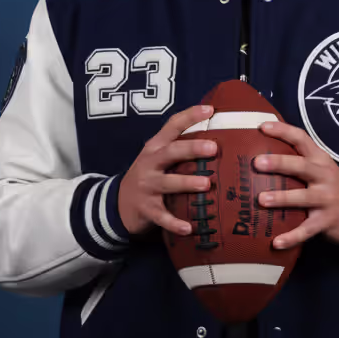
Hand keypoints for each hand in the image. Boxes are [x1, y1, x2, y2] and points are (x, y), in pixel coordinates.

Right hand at [118, 104, 217, 236]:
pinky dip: (175, 223)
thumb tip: (219, 137)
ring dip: (186, 183)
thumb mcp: (158, 157)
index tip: (210, 109)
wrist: (118, 203)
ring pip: (167, 183)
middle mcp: (150, 163)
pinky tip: (189, 228)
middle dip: (191, 149)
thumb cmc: (149, 176)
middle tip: (213, 148)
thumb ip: (180, 147)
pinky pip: (162, 217)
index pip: (172, 126)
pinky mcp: (146, 209)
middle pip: (171, 153)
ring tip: (206, 185)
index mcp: (156, 147)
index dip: (190, 116)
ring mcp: (147, 186)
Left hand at [254, 121, 338, 249]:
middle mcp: (324, 176)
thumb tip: (260, 151)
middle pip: (302, 166)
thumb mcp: (320, 168)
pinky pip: (307, 230)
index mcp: (320, 159)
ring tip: (261, 200)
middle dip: (279, 163)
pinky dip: (291, 237)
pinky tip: (275, 243)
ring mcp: (327, 199)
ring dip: (282, 198)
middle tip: (257, 163)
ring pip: (303, 197)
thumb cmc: (329, 187)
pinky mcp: (326, 221)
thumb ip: (298, 160)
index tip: (261, 127)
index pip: (302, 139)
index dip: (282, 131)